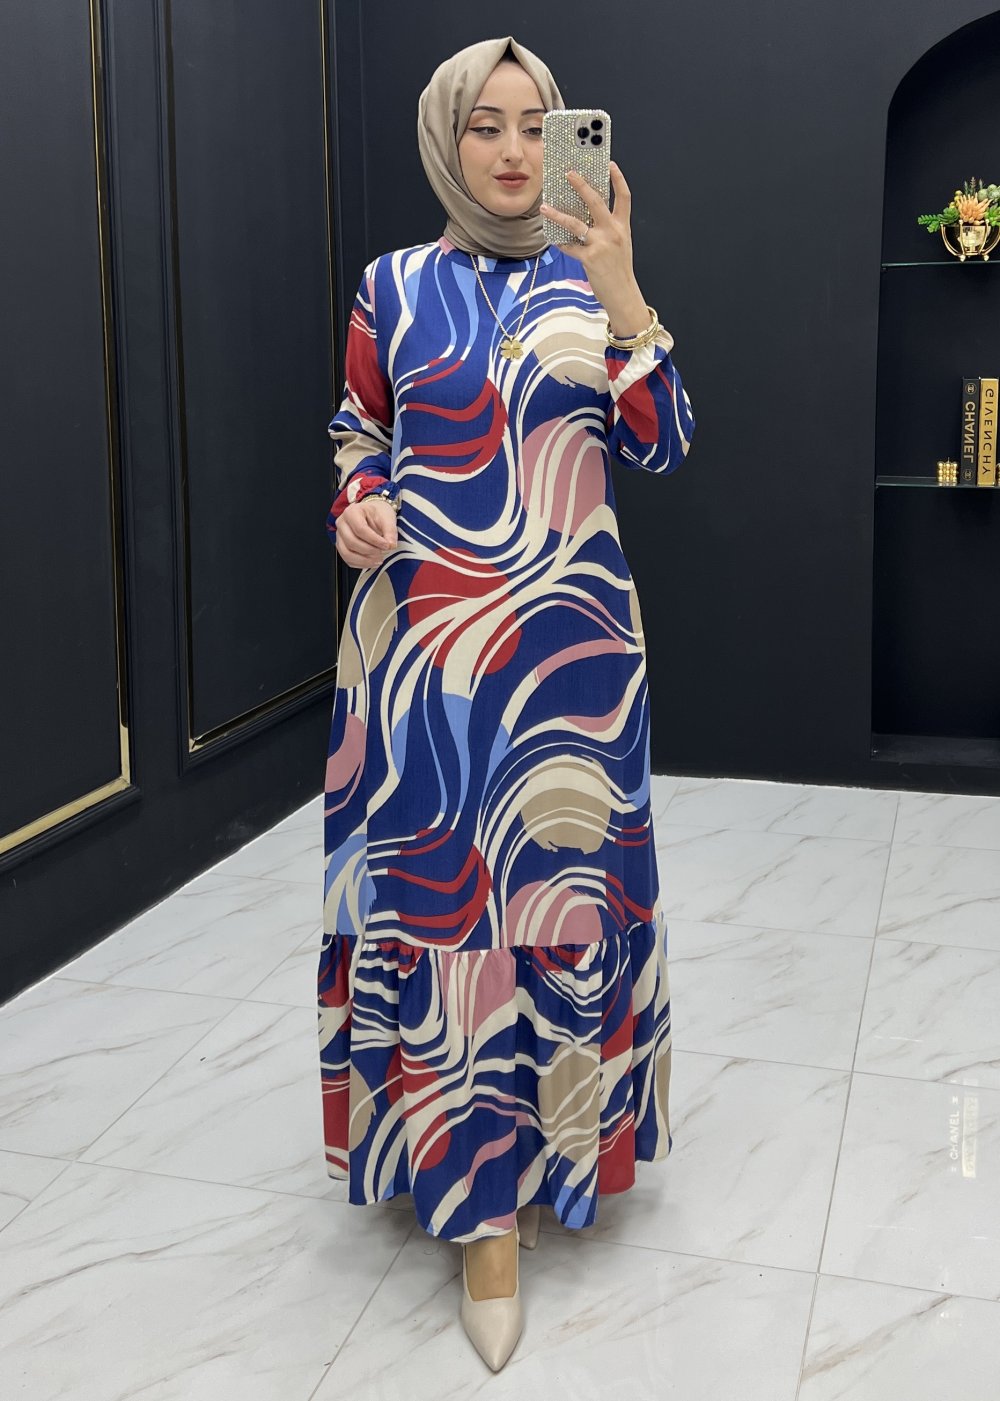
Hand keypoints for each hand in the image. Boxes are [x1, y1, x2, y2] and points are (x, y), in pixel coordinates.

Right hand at [335, 497, 397, 568]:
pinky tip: (372, 562)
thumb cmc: (378, 513)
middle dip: (369, 550)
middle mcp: (342, 524)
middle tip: (383, 552)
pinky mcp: (341, 546)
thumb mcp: (387, 517)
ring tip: (379, 560)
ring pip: (347, 553)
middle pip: (352, 542)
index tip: (387, 545)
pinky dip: (361, 564)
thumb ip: (390, 531)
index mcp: (352, 512)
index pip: (360, 529)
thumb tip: (391, 545)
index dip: (374, 540)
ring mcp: (339, 536)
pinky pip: (347, 559)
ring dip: (364, 560)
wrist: (373, 514)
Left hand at [540, 161, 649, 335]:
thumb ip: (607, 229)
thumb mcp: (620, 245)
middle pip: (596, 201)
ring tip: (545, 207)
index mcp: (622, 227)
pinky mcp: (590, 259)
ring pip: (576, 223)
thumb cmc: (620, 271)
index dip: (618, 179)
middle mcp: (613, 232)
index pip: (624, 197)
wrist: (624, 295)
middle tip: (569, 173)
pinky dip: (560, 243)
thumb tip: (588, 218)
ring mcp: (601, 245)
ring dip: (558, 214)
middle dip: (581, 185)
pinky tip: (552, 238)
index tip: (610, 164)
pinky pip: (570, 247)